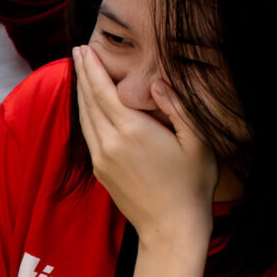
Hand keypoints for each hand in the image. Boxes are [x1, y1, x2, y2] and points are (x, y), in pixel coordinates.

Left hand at [73, 48, 217, 253]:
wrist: (170, 227)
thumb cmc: (192, 184)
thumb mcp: (198, 142)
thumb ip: (178, 108)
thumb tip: (158, 82)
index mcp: (132, 131)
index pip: (103, 92)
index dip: (93, 69)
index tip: (85, 49)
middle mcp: (109, 143)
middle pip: (89, 102)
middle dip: (83, 74)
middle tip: (78, 51)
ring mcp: (101, 159)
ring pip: (85, 119)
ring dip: (81, 93)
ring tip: (80, 72)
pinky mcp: (99, 171)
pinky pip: (88, 135)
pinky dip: (85, 115)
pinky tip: (88, 107)